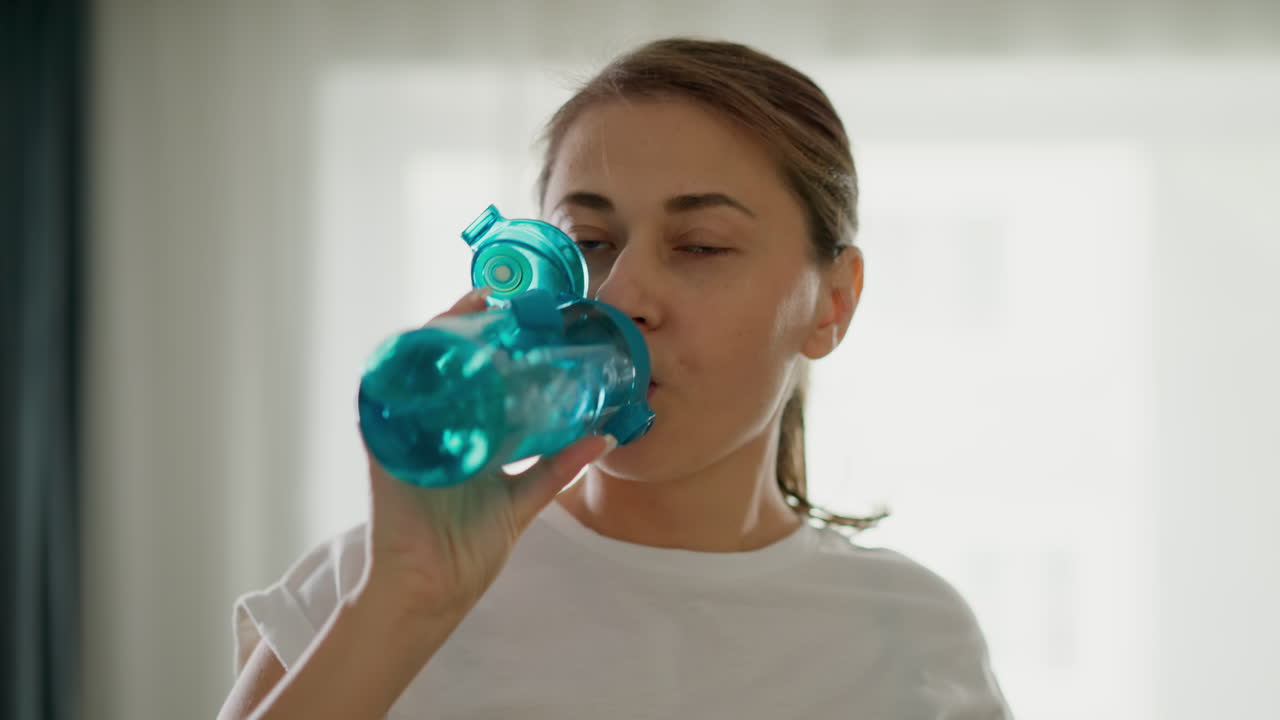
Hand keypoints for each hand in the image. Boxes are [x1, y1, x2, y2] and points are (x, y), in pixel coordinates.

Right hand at [356, 287, 613, 626]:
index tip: (523, 307)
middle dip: (466, 321)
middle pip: (445, 360)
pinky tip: (424, 342)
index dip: (493, 337)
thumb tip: (604, 436)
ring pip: (415, 367)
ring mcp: (407, 433)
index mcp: (464, 432)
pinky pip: (384, 398)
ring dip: (438, 332)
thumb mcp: (523, 499)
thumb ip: (558, 466)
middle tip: (497, 295)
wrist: (432, 592)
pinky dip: (401, 368)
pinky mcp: (385, 447)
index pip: (475, 371)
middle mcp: (433, 424)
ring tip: (469, 305)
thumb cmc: (468, 548)